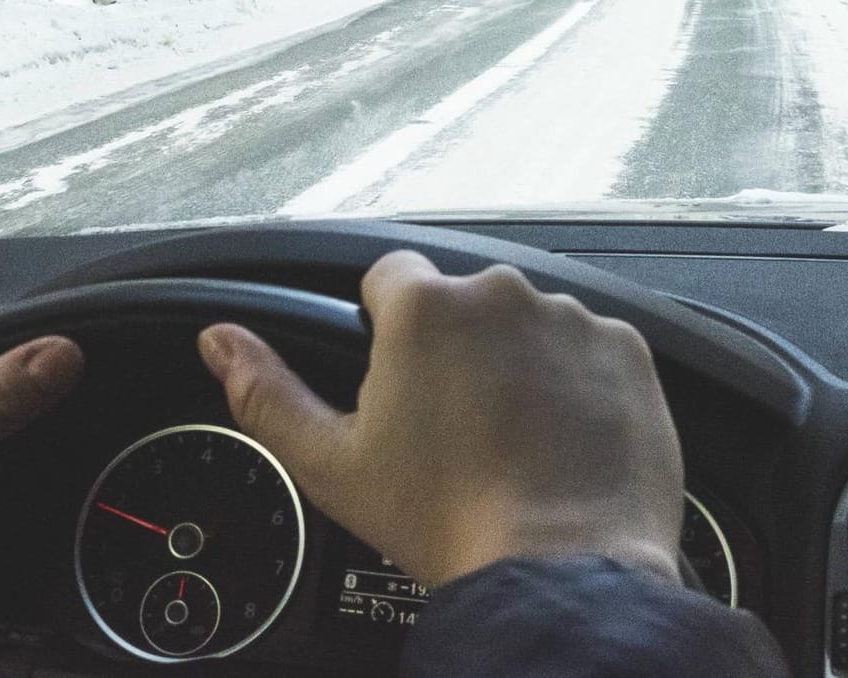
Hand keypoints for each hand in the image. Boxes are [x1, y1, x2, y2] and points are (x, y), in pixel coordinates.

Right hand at [198, 252, 683, 587]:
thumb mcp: (332, 464)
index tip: (399, 376)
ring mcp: (572, 318)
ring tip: (513, 436)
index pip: (389, 276)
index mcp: (423, 309)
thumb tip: (220, 341)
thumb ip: (266, 390)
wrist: (563, 571)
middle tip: (454, 422)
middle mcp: (501, 294)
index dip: (386, 327)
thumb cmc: (447, 521)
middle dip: (456, 347)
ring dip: (518, 360)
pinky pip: (590, 348)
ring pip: (528, 321)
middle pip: (463, 300)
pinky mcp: (627, 350)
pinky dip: (576, 381)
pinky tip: (561, 436)